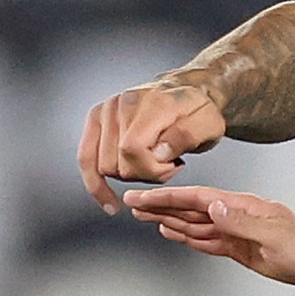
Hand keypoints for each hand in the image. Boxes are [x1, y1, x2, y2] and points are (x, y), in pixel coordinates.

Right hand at [79, 82, 226, 213]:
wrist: (188, 93)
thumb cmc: (198, 111)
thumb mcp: (209, 125)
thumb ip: (186, 137)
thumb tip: (157, 154)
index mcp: (152, 102)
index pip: (132, 148)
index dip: (151, 169)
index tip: (173, 166)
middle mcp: (123, 103)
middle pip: (116, 162)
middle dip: (144, 175)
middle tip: (168, 163)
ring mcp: (106, 109)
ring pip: (102, 166)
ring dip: (130, 175)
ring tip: (154, 161)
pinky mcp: (96, 119)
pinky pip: (85, 159)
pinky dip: (95, 184)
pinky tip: (108, 202)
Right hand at [123, 185, 294, 286]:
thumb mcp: (274, 235)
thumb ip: (241, 222)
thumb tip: (212, 207)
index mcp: (243, 206)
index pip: (198, 198)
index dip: (169, 196)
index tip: (143, 196)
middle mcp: (235, 214)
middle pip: (190, 208)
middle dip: (160, 204)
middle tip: (130, 202)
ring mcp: (235, 230)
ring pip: (193, 223)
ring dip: (167, 219)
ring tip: (141, 215)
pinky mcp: (237, 247)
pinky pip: (206, 239)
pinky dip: (185, 235)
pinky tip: (170, 231)